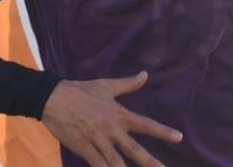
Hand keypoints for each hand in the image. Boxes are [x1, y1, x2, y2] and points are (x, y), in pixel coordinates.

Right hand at [40, 70, 181, 166]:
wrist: (53, 98)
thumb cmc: (80, 90)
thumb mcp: (106, 86)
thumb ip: (128, 84)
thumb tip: (145, 74)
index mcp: (118, 114)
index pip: (145, 124)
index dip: (162, 131)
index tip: (179, 137)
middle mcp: (111, 130)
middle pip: (134, 150)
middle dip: (150, 162)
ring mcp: (97, 141)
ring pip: (116, 163)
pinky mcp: (84, 149)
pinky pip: (97, 165)